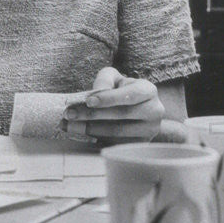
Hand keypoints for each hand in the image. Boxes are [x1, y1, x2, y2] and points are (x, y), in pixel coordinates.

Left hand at [61, 67, 179, 144]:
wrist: (134, 108)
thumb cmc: (120, 90)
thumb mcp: (113, 78)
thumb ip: (104, 80)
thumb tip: (96, 94)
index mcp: (148, 90)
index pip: (129, 95)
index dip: (108, 98)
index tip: (87, 101)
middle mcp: (154, 111)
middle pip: (122, 115)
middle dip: (92, 115)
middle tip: (69, 114)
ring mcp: (150, 131)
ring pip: (118, 132)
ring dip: (90, 129)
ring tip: (69, 125)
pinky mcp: (140, 145)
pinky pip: (116, 144)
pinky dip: (96, 139)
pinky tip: (80, 133)